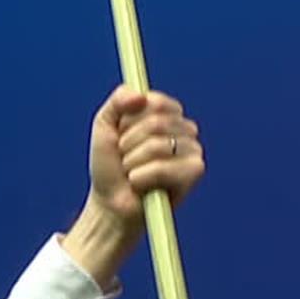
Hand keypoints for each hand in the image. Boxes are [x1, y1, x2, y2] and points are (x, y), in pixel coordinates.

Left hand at [85, 84, 204, 226]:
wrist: (110, 203)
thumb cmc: (110, 167)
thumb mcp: (105, 126)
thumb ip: (118, 101)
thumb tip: (141, 95)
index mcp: (168, 113)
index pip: (153, 101)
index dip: (128, 121)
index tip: (121, 135)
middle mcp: (185, 128)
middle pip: (155, 123)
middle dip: (128, 144)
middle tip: (125, 158)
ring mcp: (193, 149)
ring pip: (156, 146)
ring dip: (132, 163)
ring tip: (132, 173)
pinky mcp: (194, 172)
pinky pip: (161, 168)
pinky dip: (141, 178)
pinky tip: (141, 186)